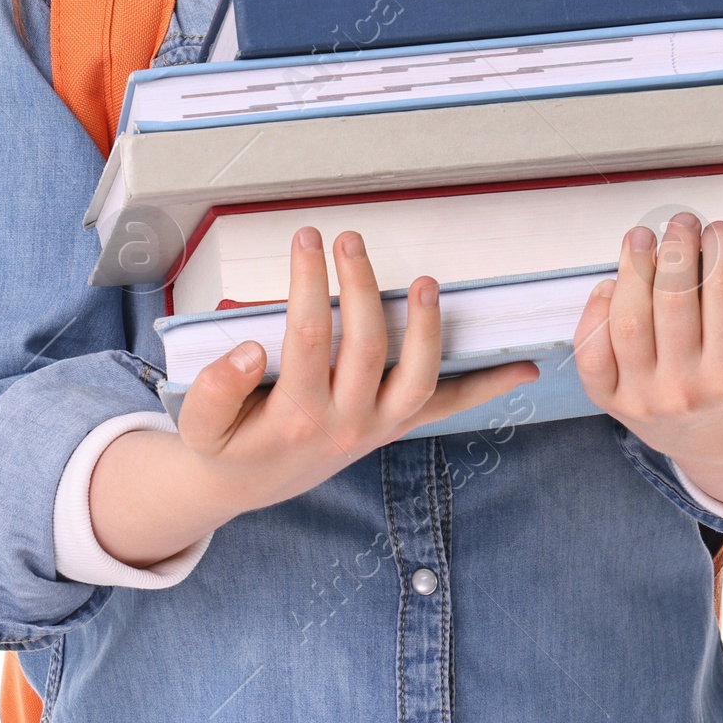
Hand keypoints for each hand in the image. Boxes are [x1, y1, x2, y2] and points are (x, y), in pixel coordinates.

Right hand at [173, 225, 540, 513]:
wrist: (246, 485)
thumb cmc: (224, 442)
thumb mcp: (198, 424)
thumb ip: (216, 389)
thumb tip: (247, 349)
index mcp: (295, 416)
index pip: (308, 337)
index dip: (309, 284)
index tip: (306, 239)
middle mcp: (345, 424)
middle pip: (365, 346)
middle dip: (358, 286)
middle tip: (348, 238)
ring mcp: (377, 426)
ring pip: (416, 377)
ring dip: (426, 327)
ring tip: (424, 280)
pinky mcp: (396, 425)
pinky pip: (447, 407)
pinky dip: (487, 388)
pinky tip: (525, 369)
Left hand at [571, 213, 722, 506]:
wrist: (718, 441)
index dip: (722, 249)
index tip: (720, 228)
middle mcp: (684, 390)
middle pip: (674, 302)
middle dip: (676, 248)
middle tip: (681, 222)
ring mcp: (641, 396)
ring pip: (629, 320)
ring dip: (633, 267)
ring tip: (644, 237)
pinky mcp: (607, 398)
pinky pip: (590, 349)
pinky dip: (596, 310)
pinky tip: (614, 283)